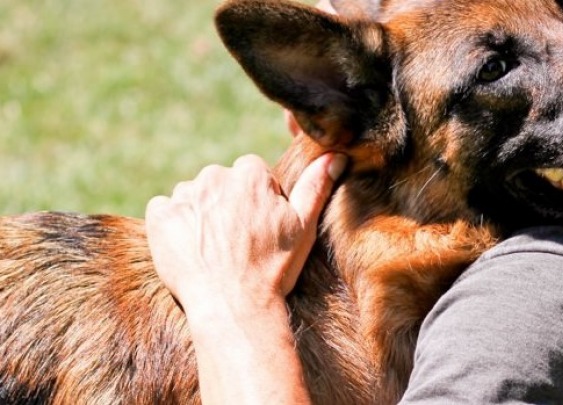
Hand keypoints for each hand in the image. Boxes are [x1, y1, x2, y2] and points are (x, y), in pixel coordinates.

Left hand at [145, 153, 345, 404]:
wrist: (234, 307)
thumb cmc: (273, 269)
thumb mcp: (303, 227)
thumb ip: (316, 186)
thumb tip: (335, 156)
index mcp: (250, 173)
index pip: (251, 173)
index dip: (257, 201)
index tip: (260, 228)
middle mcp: (215, 176)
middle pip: (220, 183)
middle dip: (227, 204)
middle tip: (238, 242)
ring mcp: (185, 195)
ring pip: (193, 196)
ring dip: (200, 214)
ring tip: (214, 250)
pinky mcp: (160, 216)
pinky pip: (164, 210)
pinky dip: (173, 225)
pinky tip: (190, 249)